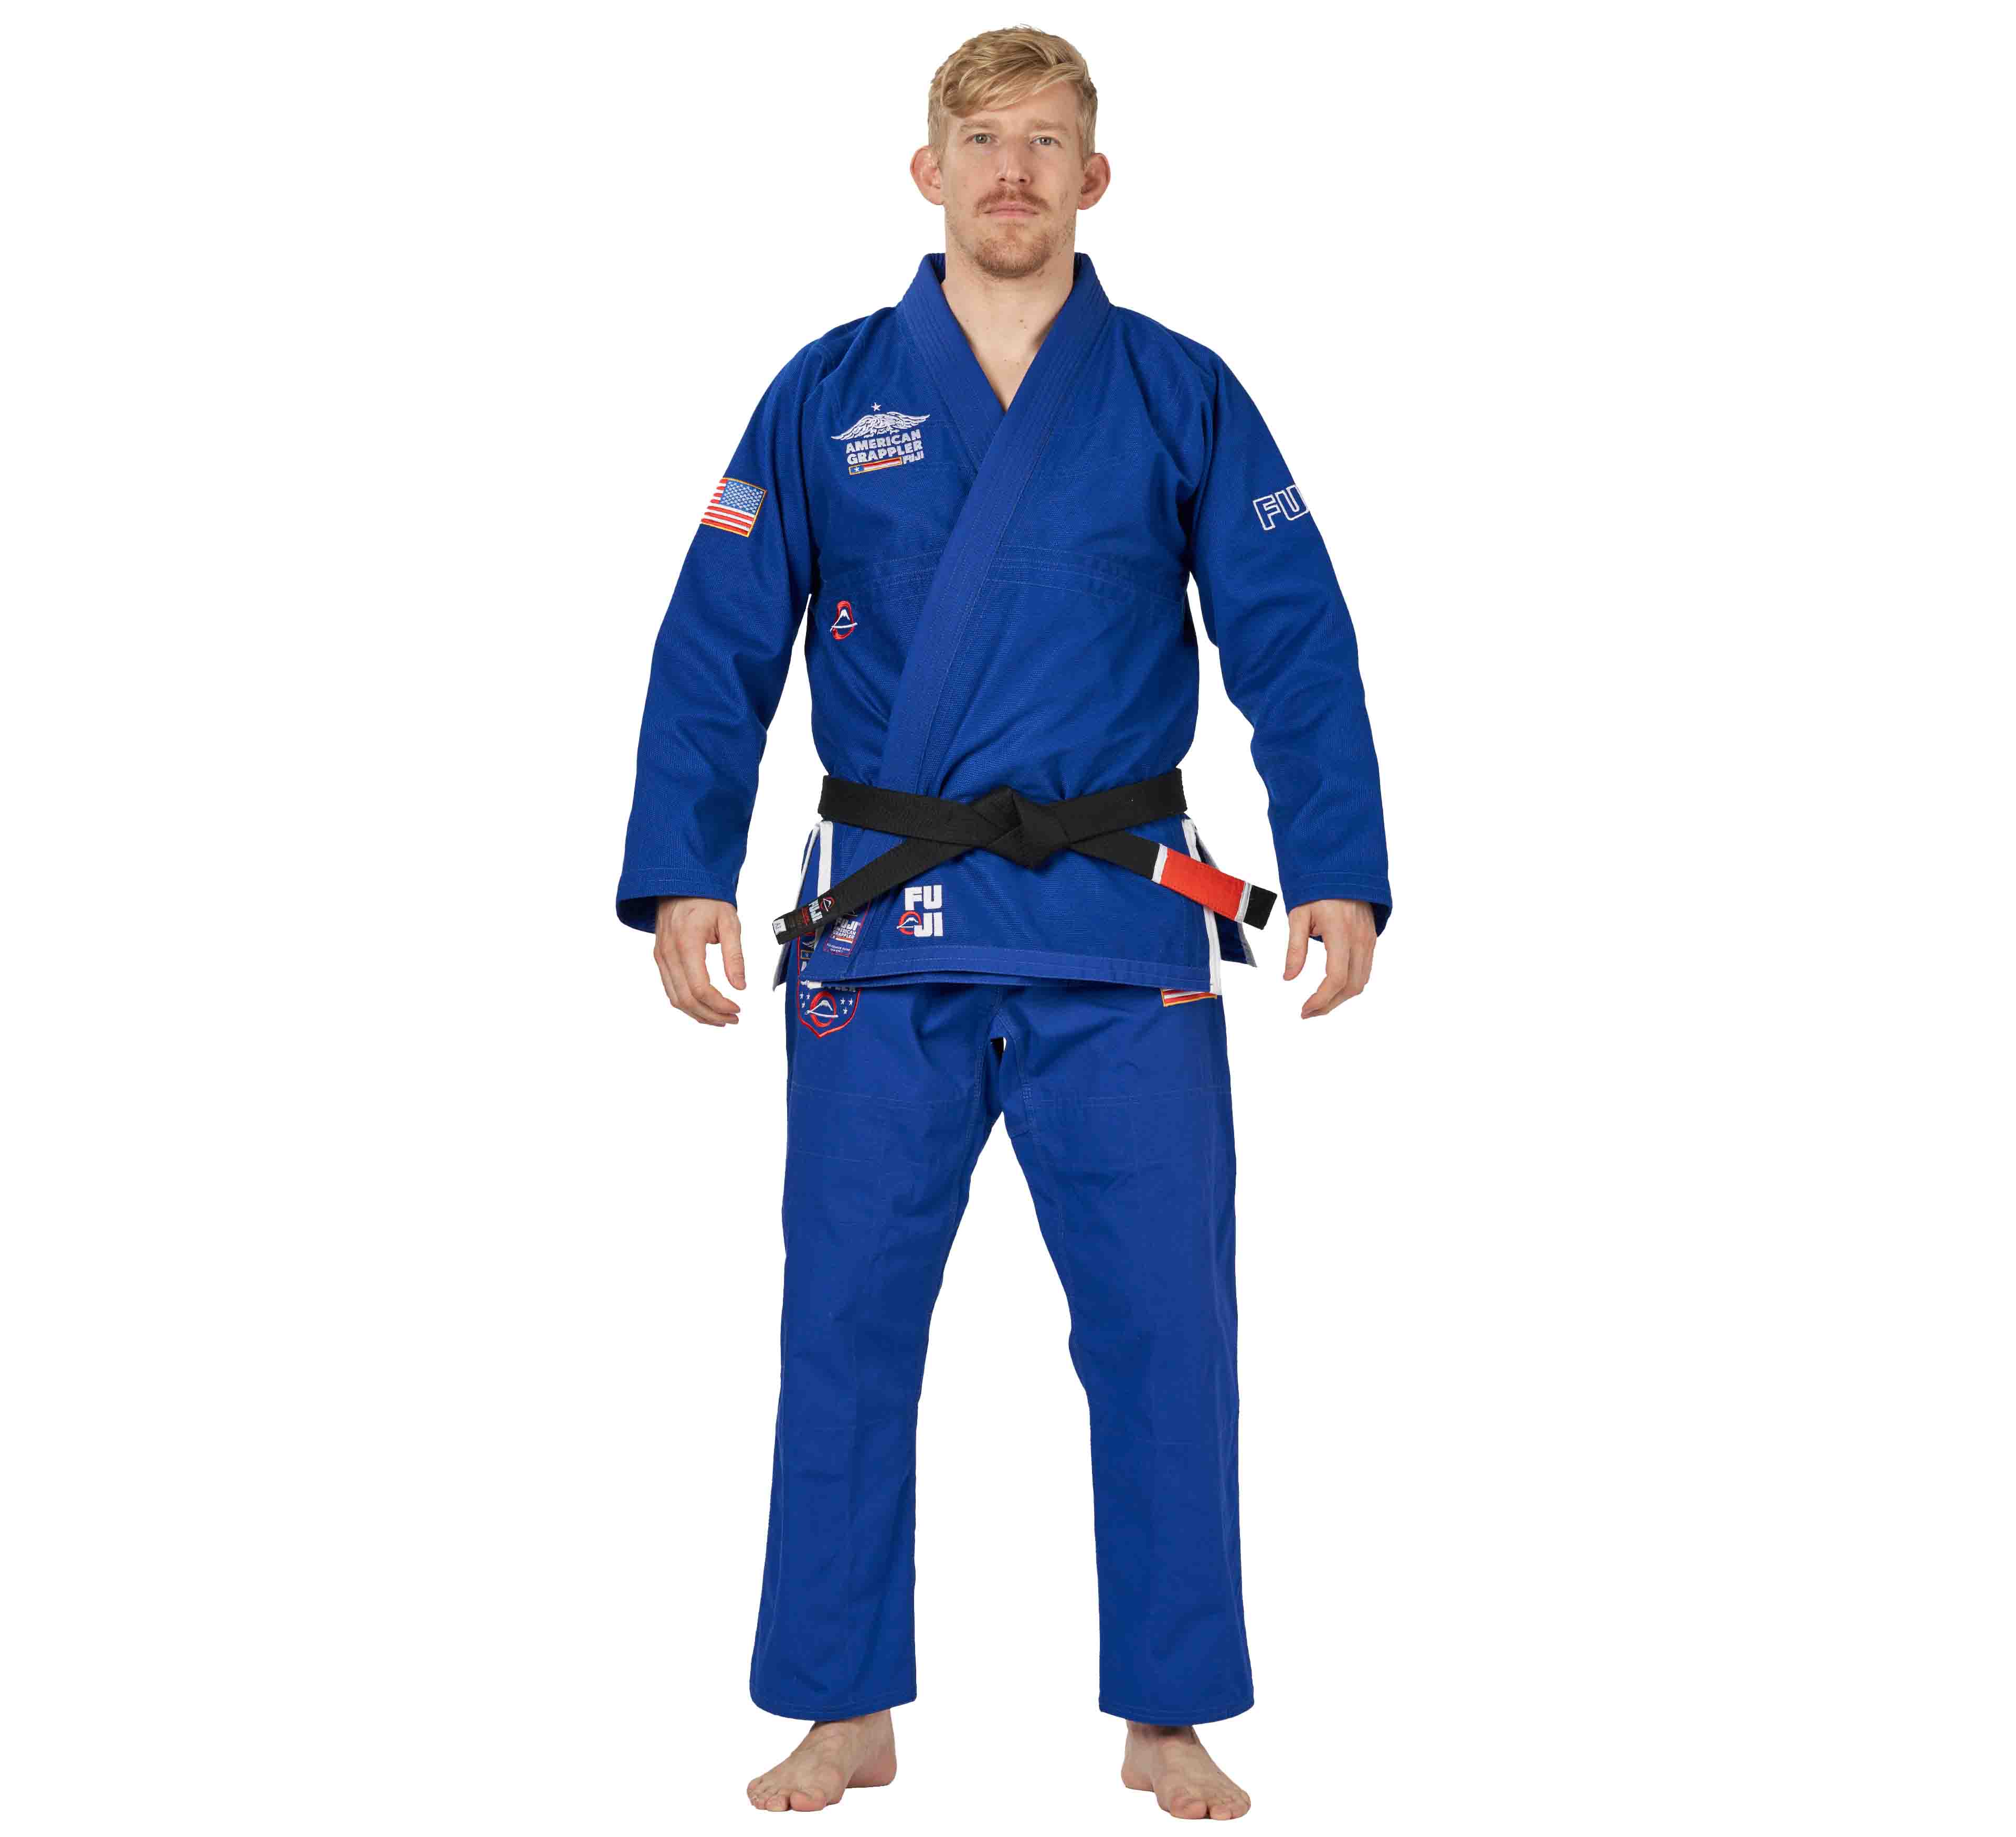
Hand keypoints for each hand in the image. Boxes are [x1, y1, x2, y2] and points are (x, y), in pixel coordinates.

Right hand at [653, 896, 745, 1026]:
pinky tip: (704, 1007)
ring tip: (721, 1018)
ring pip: (675, 999)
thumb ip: (734, 956)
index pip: (700, 987)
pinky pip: (670, 989)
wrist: (680, 882)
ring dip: (698, 1014)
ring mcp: (661, 957)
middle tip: (733, 1018)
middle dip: (711, 1015)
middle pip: (686, 999)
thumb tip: (740, 986)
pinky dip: (687, 1003)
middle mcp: (669, 953)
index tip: (737, 1008)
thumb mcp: (729, 922)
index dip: (719, 1004)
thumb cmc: (707, 898)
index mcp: (687, 942)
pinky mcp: (660, 958)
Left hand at [1283, 898, 1376, 1017]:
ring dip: (1341, 998)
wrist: (1343, 869)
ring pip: (1361, 981)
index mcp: (1340, 931)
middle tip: (1308, 1012)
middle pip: (1351, 986)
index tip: (1304, 1009)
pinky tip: (1333, 988)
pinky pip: (1365, 970)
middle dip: (1330, 1005)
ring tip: (1319, 1004)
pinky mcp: (1371, 939)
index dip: (1321, 999)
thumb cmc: (1317, 889)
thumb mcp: (1299, 915)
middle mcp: (1359, 939)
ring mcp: (1368, 940)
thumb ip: (1295, 948)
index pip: (1336, 977)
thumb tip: (1289, 977)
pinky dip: (1350, 985)